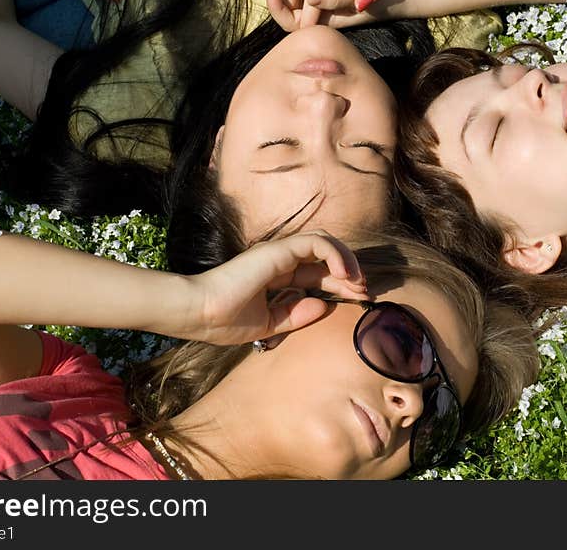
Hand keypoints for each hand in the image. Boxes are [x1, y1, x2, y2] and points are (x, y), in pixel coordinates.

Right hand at [187, 231, 368, 345]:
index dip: (340, 285)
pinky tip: (345, 274)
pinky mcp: (279, 250)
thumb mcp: (269, 324)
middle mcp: (279, 260)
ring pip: (324, 242)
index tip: (359, 300)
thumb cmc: (224, 320)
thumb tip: (325, 306)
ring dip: (347, 260)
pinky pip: (316, 243)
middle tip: (366, 292)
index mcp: (276, 276)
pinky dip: (336, 255)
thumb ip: (296, 314)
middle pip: (325, 258)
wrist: (200, 314)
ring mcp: (279, 252)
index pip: (317, 273)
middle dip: (350, 273)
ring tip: (359, 282)